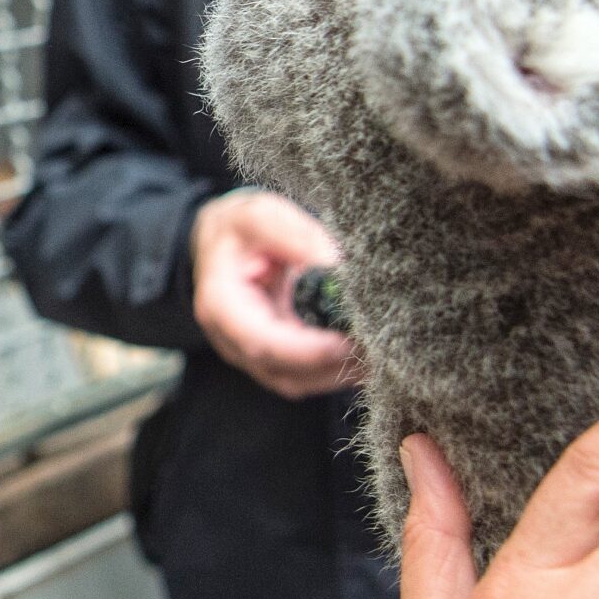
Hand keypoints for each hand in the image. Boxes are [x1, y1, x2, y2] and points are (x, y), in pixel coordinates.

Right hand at [190, 188, 362, 396]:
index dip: (305, 349)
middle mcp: (230, 339)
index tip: (346, 341)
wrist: (222, 242)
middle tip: (377, 347)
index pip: (261, 342)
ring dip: (337, 373)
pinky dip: (334, 371)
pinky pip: (303, 378)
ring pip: (296, 382)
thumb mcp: (261, 215)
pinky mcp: (271, 359)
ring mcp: (250, 355)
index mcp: (220, 305)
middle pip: (282, 370)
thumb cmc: (239, 229)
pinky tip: (365, 356)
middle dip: (331, 364)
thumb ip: (296, 236)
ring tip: (378, 352)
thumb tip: (335, 264)